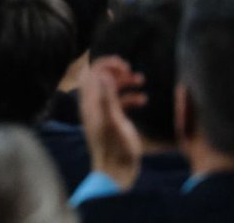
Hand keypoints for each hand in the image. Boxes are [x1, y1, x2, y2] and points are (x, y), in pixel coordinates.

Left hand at [80, 56, 145, 190]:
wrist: (116, 169)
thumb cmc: (114, 146)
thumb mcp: (112, 120)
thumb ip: (106, 97)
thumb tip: (102, 74)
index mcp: (89, 101)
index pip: (90, 73)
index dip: (104, 64)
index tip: (123, 65)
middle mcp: (93, 103)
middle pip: (100, 77)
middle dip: (115, 70)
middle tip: (130, 70)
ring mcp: (103, 111)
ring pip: (111, 88)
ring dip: (125, 82)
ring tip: (141, 80)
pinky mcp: (113, 119)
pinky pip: (120, 102)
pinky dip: (130, 97)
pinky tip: (144, 100)